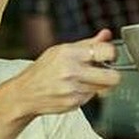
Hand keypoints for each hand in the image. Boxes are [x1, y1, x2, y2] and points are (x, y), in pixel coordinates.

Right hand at [5, 29, 120, 116]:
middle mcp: (71, 71)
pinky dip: (86, 94)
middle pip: (113, 77)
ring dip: (97, 85)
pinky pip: (91, 98)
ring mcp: (72, 89)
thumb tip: (106, 34)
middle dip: (112, 75)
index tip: (109, 56)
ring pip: (104, 89)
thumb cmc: (42, 70)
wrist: (25, 93)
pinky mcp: (73, 103)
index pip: (106, 51)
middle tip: (105, 72)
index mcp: (68, 53)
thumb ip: (87, 44)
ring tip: (83, 81)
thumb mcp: (60, 51)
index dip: (112, 54)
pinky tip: (73, 90)